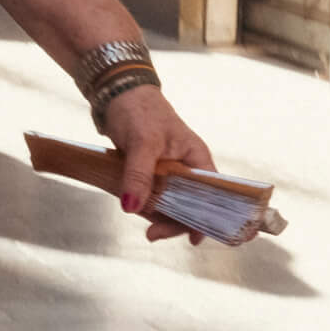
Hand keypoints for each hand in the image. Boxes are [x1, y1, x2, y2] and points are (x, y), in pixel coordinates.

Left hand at [98, 85, 216, 244]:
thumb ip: (139, 174)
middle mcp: (186, 169)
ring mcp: (168, 172)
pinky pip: (152, 196)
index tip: (195, 238)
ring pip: (170, 204)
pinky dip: (146, 206)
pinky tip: (136, 209)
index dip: (210, 218)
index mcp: (197, 159)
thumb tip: (132, 207)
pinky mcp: (150, 173)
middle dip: (175, 222)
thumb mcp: (142, 142)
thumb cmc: (139, 109)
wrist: (116, 93)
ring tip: (148, 230)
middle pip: (190, 205)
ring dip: (159, 218)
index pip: (213, 195)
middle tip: (154, 234)